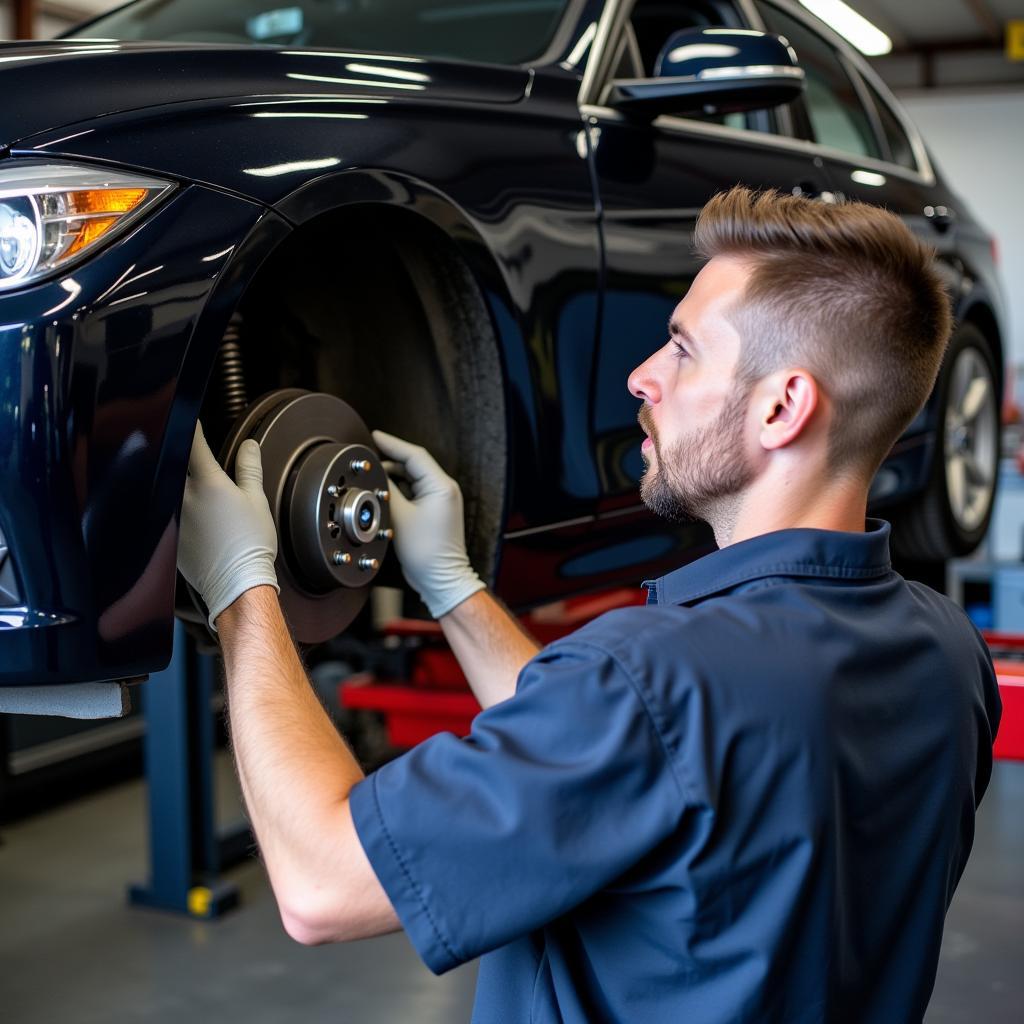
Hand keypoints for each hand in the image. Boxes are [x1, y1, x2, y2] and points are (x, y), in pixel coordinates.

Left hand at [178, 424, 279, 630]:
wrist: (237, 584)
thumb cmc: (249, 547)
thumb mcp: (257, 501)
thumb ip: (250, 469)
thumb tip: (249, 446)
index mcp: (208, 484)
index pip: (194, 443)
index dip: (192, 426)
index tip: (188, 415)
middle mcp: (183, 498)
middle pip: (172, 464)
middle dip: (176, 454)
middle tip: (179, 446)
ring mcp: (171, 517)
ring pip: (166, 487)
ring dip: (173, 480)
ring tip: (189, 486)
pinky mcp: (167, 535)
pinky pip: (165, 511)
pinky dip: (172, 506)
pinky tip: (189, 513)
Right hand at [371, 430, 484, 618]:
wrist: (441, 578)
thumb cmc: (426, 553)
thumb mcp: (399, 516)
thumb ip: (387, 490)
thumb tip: (377, 473)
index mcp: (442, 486)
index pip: (415, 455)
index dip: (392, 444)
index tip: (375, 436)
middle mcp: (445, 490)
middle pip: (414, 465)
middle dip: (390, 461)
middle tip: (368, 461)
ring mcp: (442, 500)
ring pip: (413, 479)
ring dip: (394, 478)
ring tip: (374, 479)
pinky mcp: (436, 510)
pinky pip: (416, 492)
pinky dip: (400, 491)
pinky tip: (385, 495)